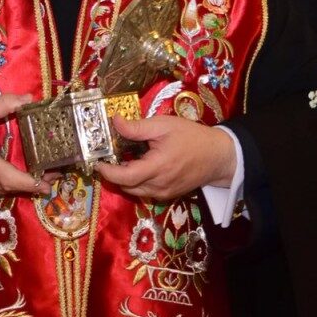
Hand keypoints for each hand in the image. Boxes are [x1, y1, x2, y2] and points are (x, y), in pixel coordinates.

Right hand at [0, 93, 52, 195]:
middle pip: (12, 187)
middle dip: (34, 183)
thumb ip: (4, 104)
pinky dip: (10, 184)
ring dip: (23, 185)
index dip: (30, 183)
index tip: (47, 183)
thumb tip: (28, 98)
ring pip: (4, 190)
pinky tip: (20, 174)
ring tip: (42, 174)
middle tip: (54, 173)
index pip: (10, 178)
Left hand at [94, 115, 234, 200]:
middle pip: (126, 186)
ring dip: (125, 178)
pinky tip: (141, 165)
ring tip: (126, 159)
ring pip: (134, 190)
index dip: (107, 172)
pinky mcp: (168, 195)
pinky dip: (137, 181)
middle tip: (110, 156)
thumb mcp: (164, 125)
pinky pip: (145, 191)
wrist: (218, 156)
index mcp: (157, 167)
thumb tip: (114, 121)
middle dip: (114, 174)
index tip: (98, 162)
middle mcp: (159, 186)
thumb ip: (137, 127)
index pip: (124, 177)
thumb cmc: (192, 137)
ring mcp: (164, 193)